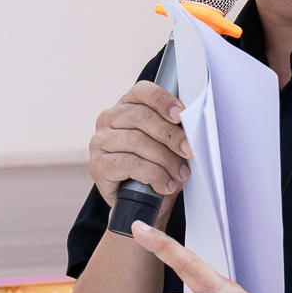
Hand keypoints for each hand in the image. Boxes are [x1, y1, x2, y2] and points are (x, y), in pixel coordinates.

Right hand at [88, 80, 190, 210]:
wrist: (139, 200)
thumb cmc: (156, 163)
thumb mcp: (168, 143)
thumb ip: (177, 130)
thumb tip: (194, 127)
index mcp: (128, 104)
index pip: (143, 92)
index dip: (163, 101)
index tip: (181, 115)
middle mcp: (109, 118)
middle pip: (142, 117)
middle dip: (171, 135)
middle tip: (190, 151)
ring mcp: (100, 141)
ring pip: (138, 142)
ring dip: (166, 160)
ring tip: (181, 174)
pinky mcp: (98, 165)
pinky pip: (130, 164)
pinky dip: (154, 175)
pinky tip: (165, 184)